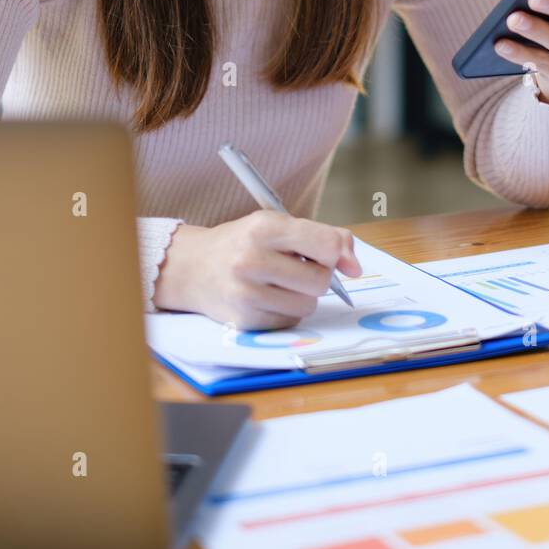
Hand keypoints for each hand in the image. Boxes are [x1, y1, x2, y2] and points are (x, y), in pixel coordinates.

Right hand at [153, 210, 362, 327]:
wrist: (193, 267)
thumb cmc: (243, 243)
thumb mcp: (277, 225)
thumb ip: (322, 237)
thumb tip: (355, 267)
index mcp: (265, 227)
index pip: (325, 245)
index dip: (340, 255)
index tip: (344, 263)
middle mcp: (252, 259)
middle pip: (320, 281)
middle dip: (317, 276)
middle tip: (298, 268)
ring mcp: (246, 293)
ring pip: (308, 305)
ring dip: (302, 297)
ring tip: (279, 283)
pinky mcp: (244, 320)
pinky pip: (289, 322)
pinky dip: (285, 312)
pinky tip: (267, 298)